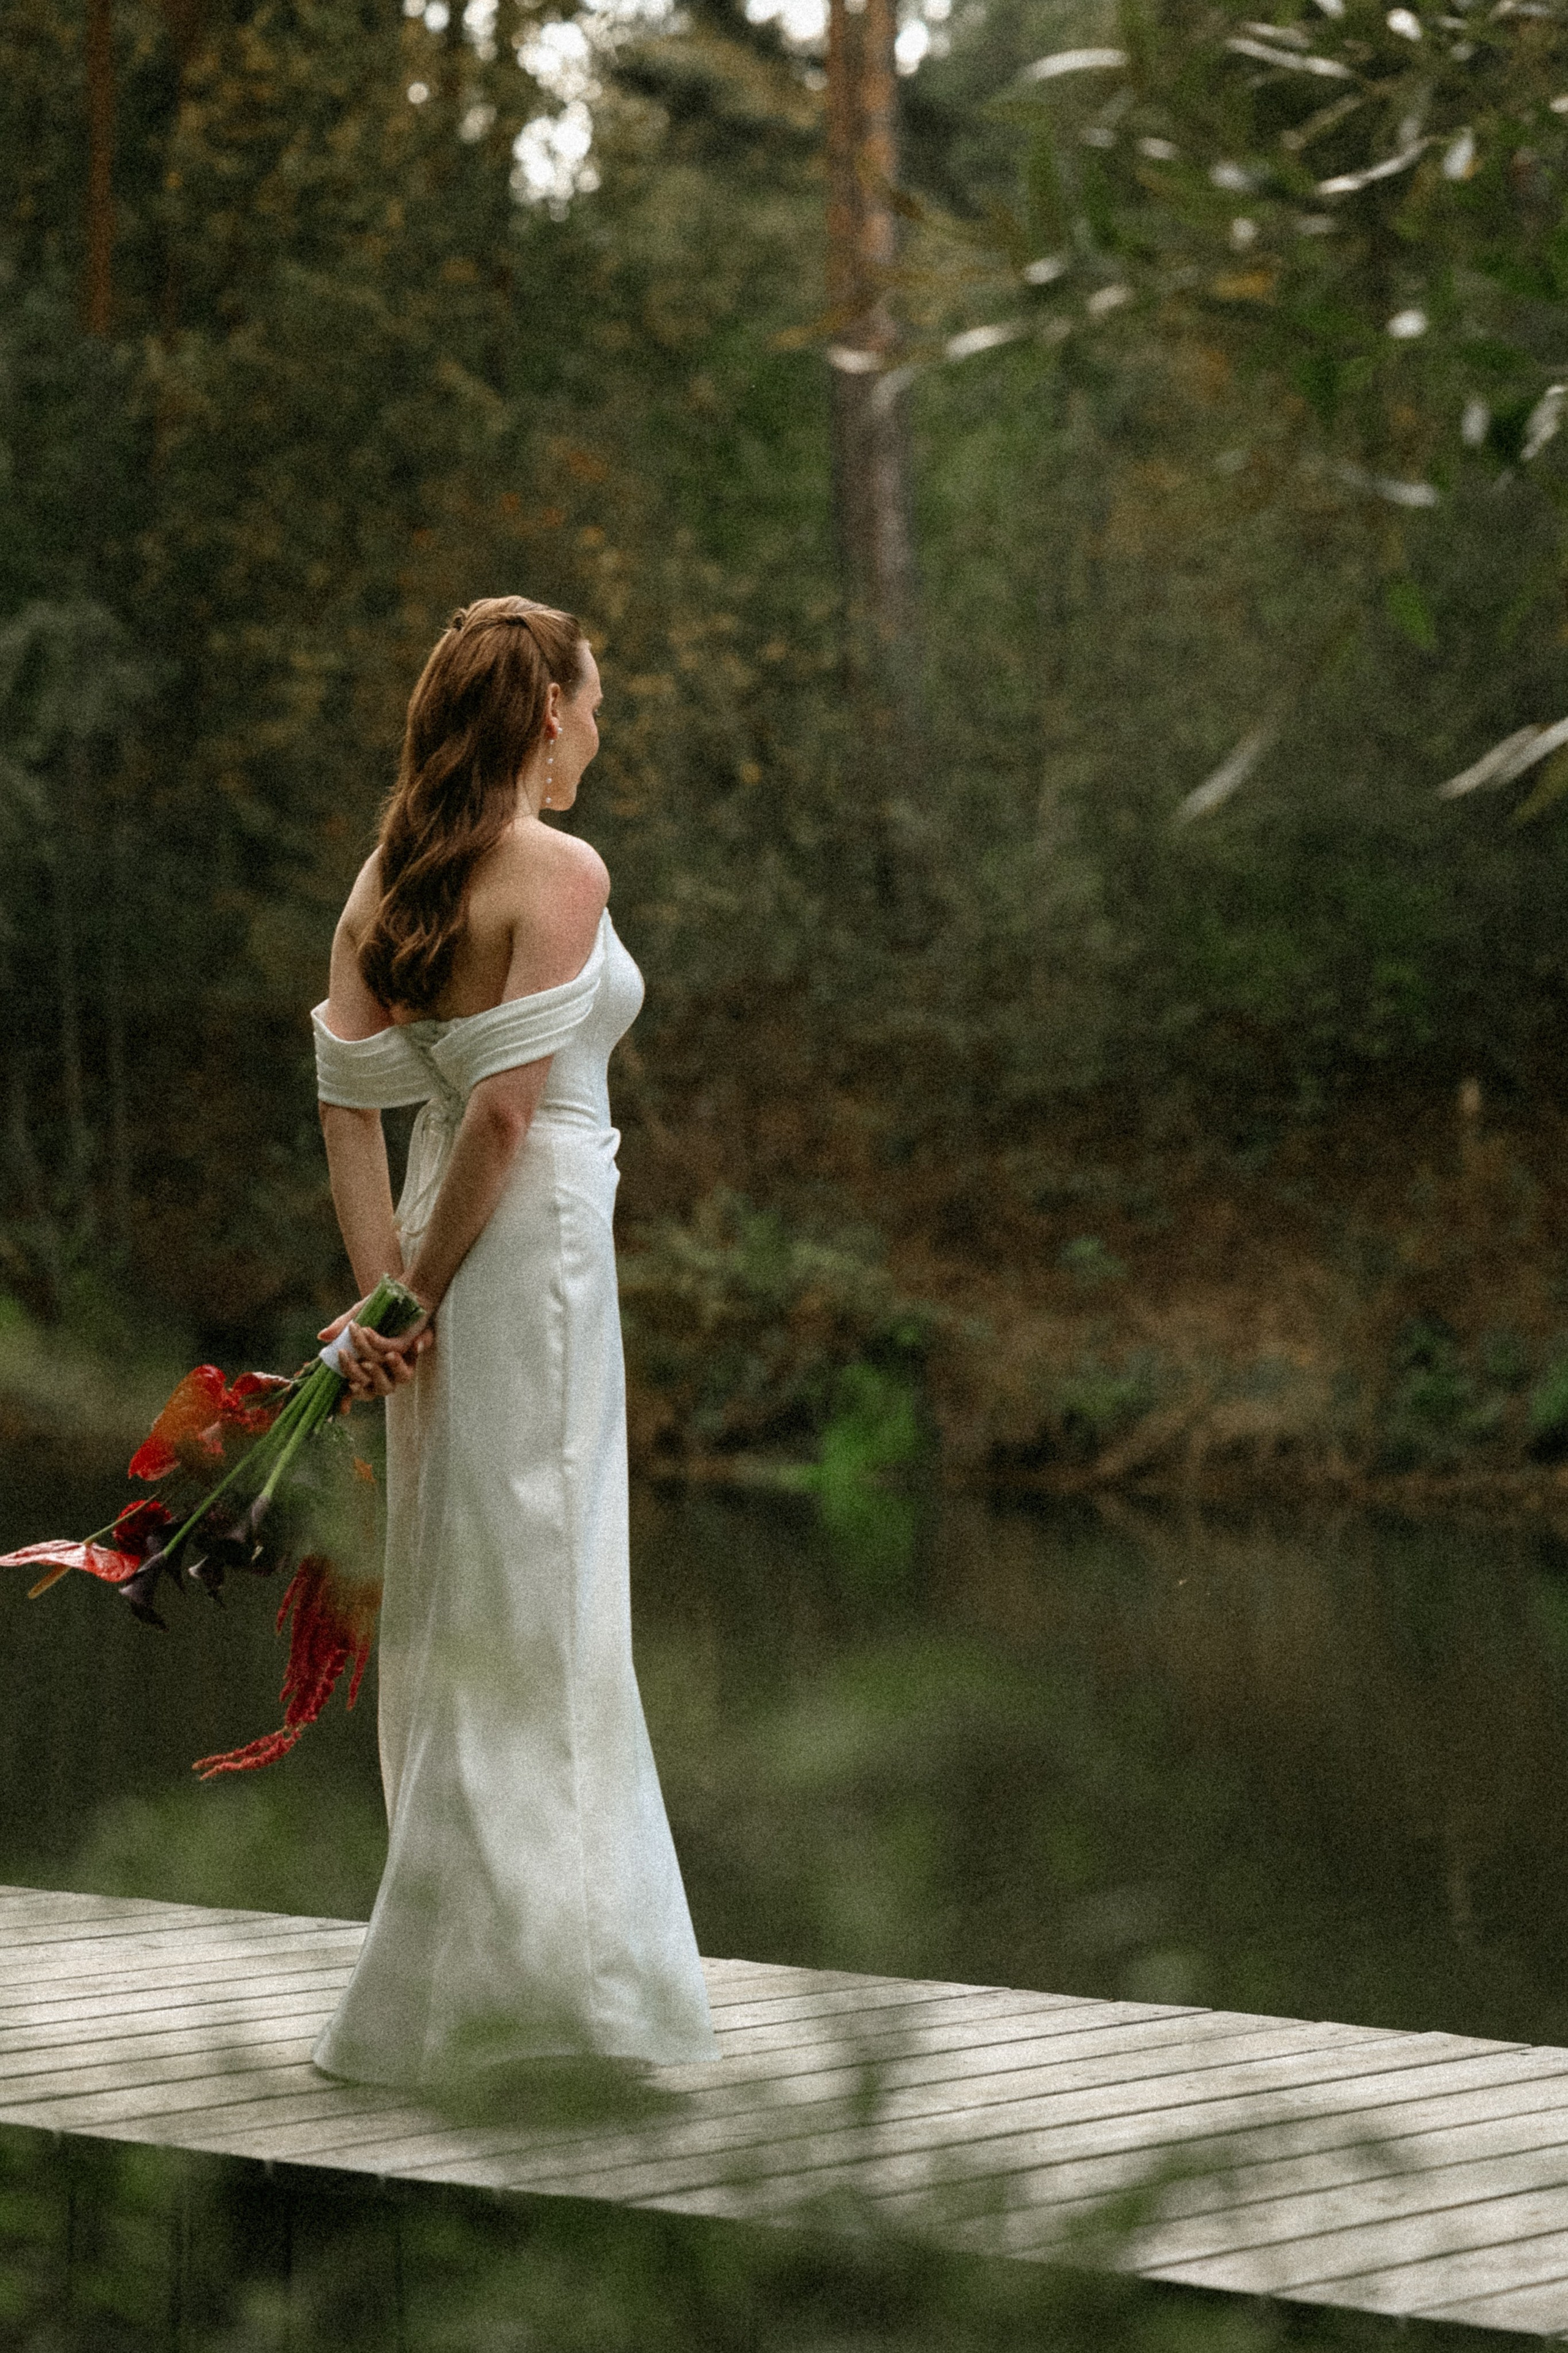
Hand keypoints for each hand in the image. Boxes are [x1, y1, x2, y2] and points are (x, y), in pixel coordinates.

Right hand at [318, 1297, 435, 1407]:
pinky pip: (391, 1350)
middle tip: (342, 1352)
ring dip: (367, 1355)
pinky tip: (367, 1330)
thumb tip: (321, 1337)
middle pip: (373, 1387)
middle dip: (354, 1372)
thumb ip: (339, 1328)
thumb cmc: (380, 1309)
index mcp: (370, 1368)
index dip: (348, 1400)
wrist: (405, 1292)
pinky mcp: (407, 1346)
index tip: (341, 1405)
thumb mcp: (356, 1316)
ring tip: (358, 1335)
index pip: (360, 1392)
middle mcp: (387, 1370)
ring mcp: (398, 1360)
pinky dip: (376, 1342)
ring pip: (386, 1371)